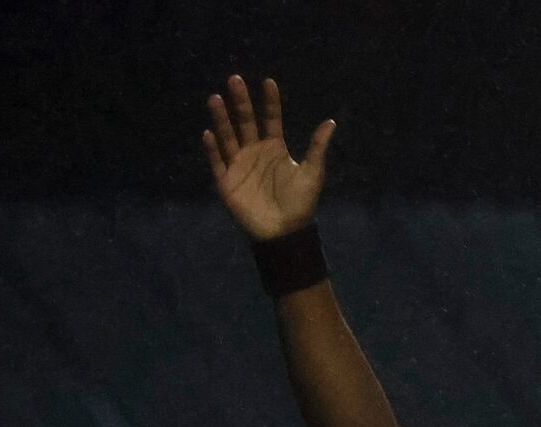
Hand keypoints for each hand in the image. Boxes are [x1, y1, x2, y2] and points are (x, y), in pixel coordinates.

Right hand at [203, 75, 334, 242]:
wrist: (284, 233)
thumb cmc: (300, 204)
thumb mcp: (312, 173)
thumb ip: (317, 147)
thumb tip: (331, 122)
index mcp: (275, 148)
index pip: (271, 118)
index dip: (270, 102)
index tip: (268, 82)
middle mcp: (255, 152)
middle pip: (245, 121)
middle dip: (241, 101)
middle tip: (235, 79)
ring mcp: (239, 165)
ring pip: (228, 136)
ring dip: (222, 118)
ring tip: (216, 98)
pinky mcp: (227, 181)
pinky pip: (217, 162)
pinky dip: (212, 148)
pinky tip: (209, 132)